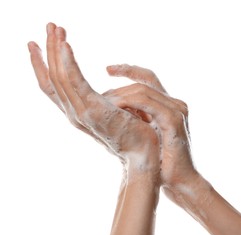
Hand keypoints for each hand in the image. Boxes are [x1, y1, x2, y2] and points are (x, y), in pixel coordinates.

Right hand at [28, 24, 159, 175]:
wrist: (146, 155)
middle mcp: (76, 114)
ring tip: (54, 27)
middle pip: (55, 78)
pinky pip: (74, 82)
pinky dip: (68, 63)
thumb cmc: (138, 135)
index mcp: (82, 114)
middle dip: (49, 51)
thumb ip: (109, 103)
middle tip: (49, 25)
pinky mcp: (93, 110)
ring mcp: (82, 113)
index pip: (57, 87)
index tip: (45, 42)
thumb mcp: (120, 114)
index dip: (48, 65)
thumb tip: (110, 94)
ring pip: (60, 77)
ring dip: (55, 51)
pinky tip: (64, 45)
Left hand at [105, 64, 196, 185]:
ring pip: (144, 90)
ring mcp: (177, 110)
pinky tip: (115, 108)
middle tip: (99, 93)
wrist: (180, 181)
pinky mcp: (174, 120)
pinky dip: (130, 103)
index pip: (148, 79)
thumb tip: (112, 108)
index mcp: (168, 106)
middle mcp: (175, 104)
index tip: (107, 69)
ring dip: (121, 95)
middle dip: (119, 84)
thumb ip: (135, 118)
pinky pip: (149, 104)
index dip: (129, 70)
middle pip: (144, 82)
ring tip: (102, 102)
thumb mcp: (145, 134)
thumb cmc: (161, 161)